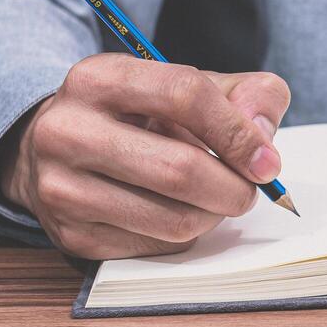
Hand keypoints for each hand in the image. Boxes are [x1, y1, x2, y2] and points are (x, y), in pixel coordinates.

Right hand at [0, 53, 290, 258]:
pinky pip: (158, 248)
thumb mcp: (187, 85)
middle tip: (248, 190)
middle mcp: (67, 131)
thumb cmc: (139, 115)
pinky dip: (185, 235)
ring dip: (214, 216)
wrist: (59, 150)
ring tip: (213, 199)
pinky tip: (174, 212)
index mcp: (98, 78)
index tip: (267, 161)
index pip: (186, 95)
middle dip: (234, 187)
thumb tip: (263, 140)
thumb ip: (245, 94)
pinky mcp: (71, 236)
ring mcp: (62, 188)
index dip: (238, 131)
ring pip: (175, 220)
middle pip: (181, 170)